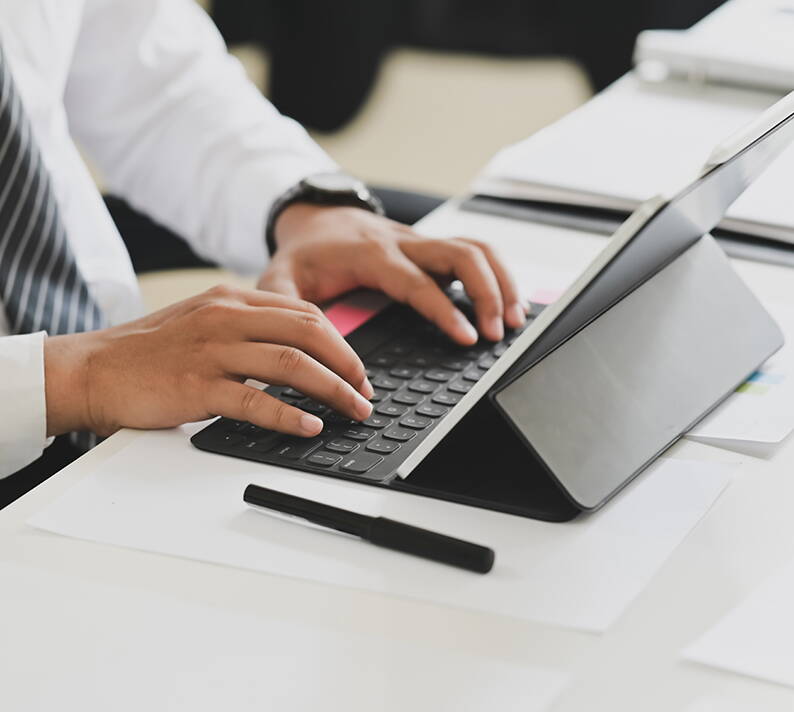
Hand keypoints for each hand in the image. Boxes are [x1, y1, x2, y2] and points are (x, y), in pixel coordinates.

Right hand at [43, 286, 372, 438]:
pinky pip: (256, 400)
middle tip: (366, 391)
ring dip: (333, 390)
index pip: (305, 313)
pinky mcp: (197, 386)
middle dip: (348, 364)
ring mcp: (212, 351)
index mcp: (231, 299)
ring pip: (292, 364)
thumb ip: (248, 328)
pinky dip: (290, 415)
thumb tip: (300, 350)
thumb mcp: (203, 322)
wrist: (92, 369)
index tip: (357, 369)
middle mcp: (226, 318)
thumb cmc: (149, 352)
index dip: (341, 342)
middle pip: (309, 332)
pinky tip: (311, 426)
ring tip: (354, 410)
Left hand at [257, 204, 525, 344]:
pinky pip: (474, 250)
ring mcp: (421, 241)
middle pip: (462, 253)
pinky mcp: (431, 246)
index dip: (445, 309)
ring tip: (515, 319)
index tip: (467, 337)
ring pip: (476, 248)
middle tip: (499, 332)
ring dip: (501, 281)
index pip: (418, 281)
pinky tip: (508, 300)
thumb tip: (298, 343)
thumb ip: (284, 305)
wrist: (314, 218)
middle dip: (488, 292)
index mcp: (371, 254)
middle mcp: (403, 242)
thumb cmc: (303, 253)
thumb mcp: (279, 277)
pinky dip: (497, 272)